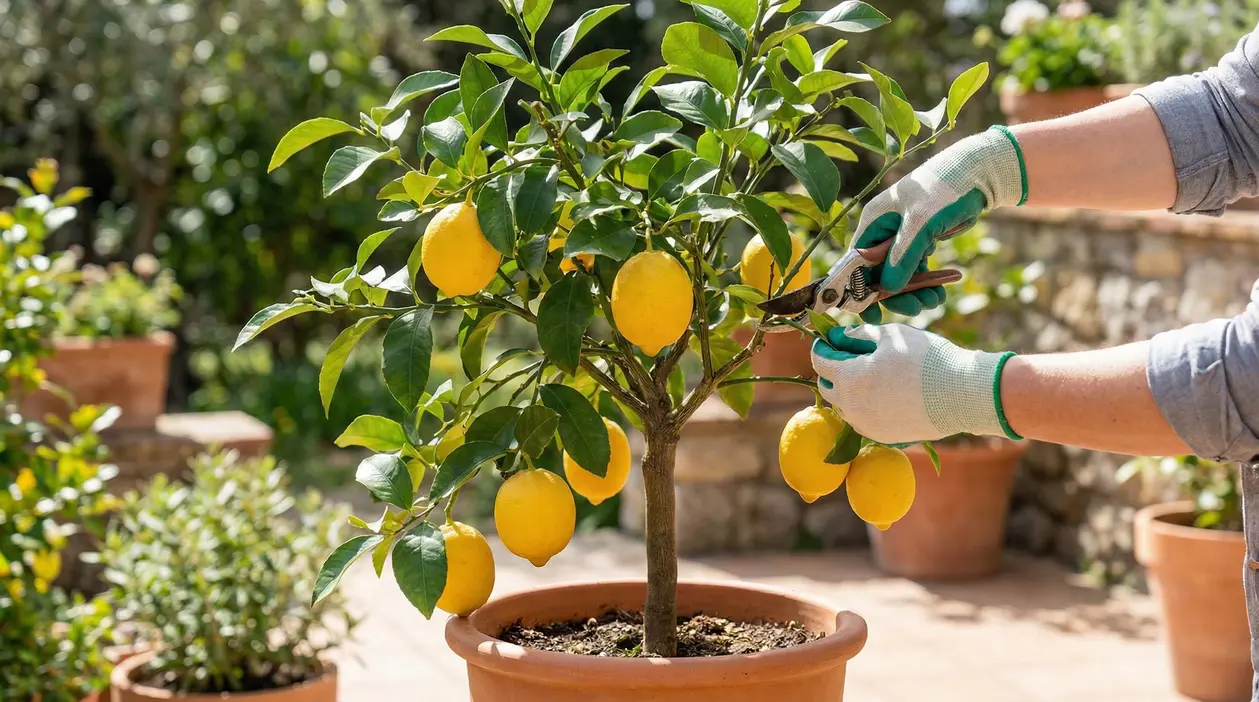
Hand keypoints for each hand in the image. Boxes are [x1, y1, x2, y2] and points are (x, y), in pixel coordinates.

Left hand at [810, 324, 1020, 444]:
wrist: (962, 395)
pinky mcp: (881, 436)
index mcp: (849, 378)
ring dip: (847, 390)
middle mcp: (851, 406)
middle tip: (848, 356)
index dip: (823, 348)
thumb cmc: (926, 359)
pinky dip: (862, 407)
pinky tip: (881, 395)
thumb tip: (837, 338)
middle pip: (827, 387)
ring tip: (867, 375)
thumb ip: (858, 336)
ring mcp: (865, 425)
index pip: (820, 362)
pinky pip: (861, 420)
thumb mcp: (891, 336)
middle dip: (832, 370)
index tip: (830, 341)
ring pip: (843, 406)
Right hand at [854, 125, 1026, 322]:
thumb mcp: (921, 224)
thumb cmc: (943, 191)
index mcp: (873, 222)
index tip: (871, 314)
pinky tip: (940, 292)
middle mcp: (883, 231)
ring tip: (934, 302)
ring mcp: (901, 237)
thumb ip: (902, 257)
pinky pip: (916, 269)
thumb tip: (886, 289)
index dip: (859, 289)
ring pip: (899, 274)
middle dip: (894, 294)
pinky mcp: (920, 241)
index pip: (856, 262)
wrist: (977, 174)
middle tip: (914, 310)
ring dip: (913, 292)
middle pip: (878, 273)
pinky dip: (926, 282)